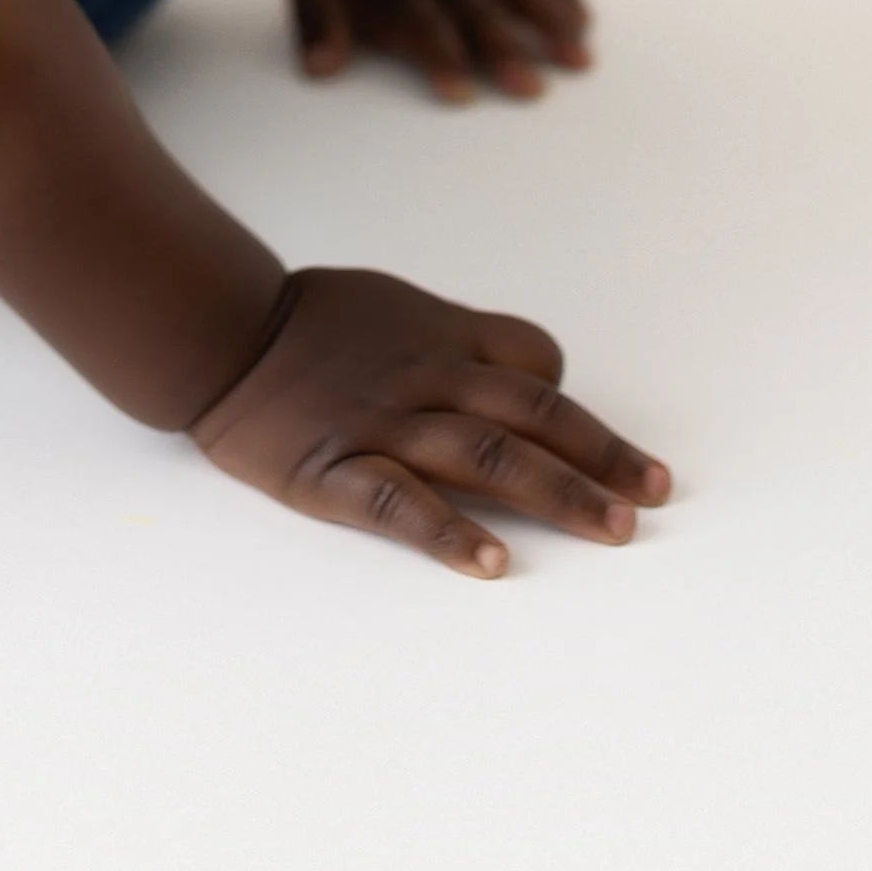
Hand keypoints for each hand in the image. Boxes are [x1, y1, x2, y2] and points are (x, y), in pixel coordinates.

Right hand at [191, 266, 669, 572]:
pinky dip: (451, 534)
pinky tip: (493, 565)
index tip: (597, 444)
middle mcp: (426, 377)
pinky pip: (401, 503)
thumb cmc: (305, 325)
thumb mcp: (389, 306)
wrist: (216, 334)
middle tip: (654, 494)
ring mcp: (383, 424)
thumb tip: (515, 372)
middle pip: (532, 415)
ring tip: (611, 529)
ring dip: (558, 493)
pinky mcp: (335, 470)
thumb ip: (449, 338)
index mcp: (440, 336)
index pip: (532, 359)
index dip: (570, 401)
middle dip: (602, 456)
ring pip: (487, 456)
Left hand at [285, 0, 590, 100]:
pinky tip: (582, 20)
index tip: (462, 91)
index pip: (418, 24)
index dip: (440, 57)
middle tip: (532, 87)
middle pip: (474, 11)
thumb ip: (315, 24)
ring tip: (579, 58)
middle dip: (503, 49)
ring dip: (546, 21)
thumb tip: (320, 66)